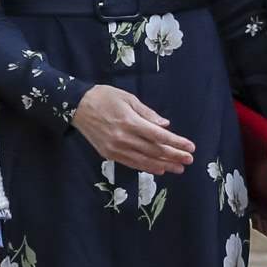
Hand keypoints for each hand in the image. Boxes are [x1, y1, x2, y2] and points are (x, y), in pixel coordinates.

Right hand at [73, 85, 194, 173]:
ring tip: (179, 168)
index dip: (176, 143)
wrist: (76, 106)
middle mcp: (124, 138)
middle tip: (189, 160)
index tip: (190, 147)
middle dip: (174, 156)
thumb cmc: (104, 97)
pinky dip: (146, 167)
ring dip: (163, 165)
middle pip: (154, 150)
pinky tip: (158, 169)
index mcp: (130, 122)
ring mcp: (115, 148)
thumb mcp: (128, 98)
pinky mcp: (108, 154)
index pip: (159, 136)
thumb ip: (148, 114)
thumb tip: (165, 126)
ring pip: (144, 160)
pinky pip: (131, 163)